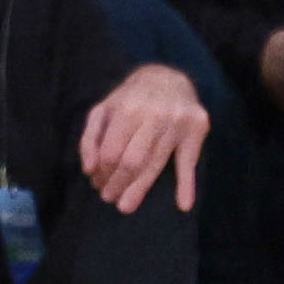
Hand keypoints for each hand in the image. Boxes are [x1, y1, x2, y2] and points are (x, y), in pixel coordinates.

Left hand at [79, 60, 208, 212]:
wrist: (168, 77)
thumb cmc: (131, 99)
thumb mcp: (104, 109)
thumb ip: (91, 137)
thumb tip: (88, 169)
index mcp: (126, 108)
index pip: (111, 151)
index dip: (102, 171)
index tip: (97, 184)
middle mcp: (152, 115)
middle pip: (132, 160)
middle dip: (117, 183)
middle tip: (108, 198)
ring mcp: (176, 122)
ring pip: (155, 164)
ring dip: (139, 189)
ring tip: (125, 205)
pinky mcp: (196, 129)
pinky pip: (189, 161)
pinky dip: (187, 184)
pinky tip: (183, 204)